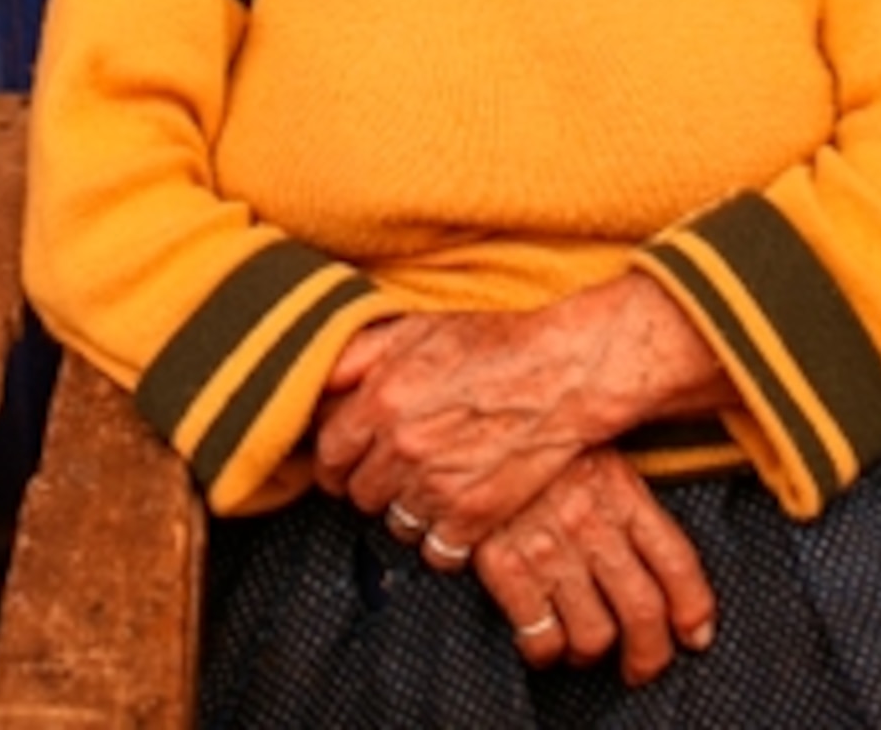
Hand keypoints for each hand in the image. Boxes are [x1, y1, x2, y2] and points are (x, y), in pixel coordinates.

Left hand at [312, 277, 726, 546]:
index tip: (348, 461)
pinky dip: (441, 540)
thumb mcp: (416, 327)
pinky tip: (455, 513)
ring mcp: (437, 486)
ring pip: (395, 524)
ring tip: (429, 486)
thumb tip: (318, 382)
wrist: (563, 372)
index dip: (335, 460)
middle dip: (370, 483)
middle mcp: (402, 446)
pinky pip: (435, 553)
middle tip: (394, 470)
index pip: (328, 454)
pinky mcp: (474, 517)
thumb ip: (358, 355)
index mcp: (381, 397)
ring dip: (406, 510)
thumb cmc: (491, 343)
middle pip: (358, 494)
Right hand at [473, 447, 716, 683]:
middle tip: (642, 664)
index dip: (693, 609)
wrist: (463, 421)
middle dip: (649, 654)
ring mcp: (547, 545)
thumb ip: (624, 491)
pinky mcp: (503, 564)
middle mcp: (590, 521)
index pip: (676, 562)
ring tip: (584, 645)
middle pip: (642, 612)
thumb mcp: (590, 443)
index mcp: (619, 488)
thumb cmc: (533, 433)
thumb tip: (657, 542)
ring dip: (592, 652)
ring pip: (595, 635)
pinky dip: (545, 651)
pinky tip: (542, 637)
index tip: (693, 634)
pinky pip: (541, 637)